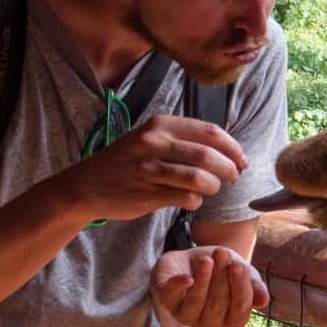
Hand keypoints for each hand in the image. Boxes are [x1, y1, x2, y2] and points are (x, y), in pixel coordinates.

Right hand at [58, 115, 248, 223]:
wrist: (84, 186)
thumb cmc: (126, 162)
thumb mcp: (150, 138)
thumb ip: (183, 140)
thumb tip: (226, 151)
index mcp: (160, 125)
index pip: (209, 131)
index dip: (232, 147)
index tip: (241, 159)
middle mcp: (154, 144)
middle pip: (208, 155)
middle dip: (229, 168)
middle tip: (234, 176)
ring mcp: (150, 170)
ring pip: (200, 178)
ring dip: (214, 186)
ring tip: (213, 188)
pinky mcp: (147, 194)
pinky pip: (186, 199)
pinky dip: (196, 201)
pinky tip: (192, 199)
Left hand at [150, 245, 268, 326]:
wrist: (197, 258)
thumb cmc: (224, 270)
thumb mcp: (241, 273)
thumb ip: (254, 286)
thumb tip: (263, 301)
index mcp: (229, 320)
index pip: (238, 313)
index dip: (239, 290)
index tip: (238, 265)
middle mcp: (207, 323)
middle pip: (216, 307)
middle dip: (220, 278)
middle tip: (221, 253)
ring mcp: (184, 314)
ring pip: (194, 304)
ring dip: (202, 280)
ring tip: (206, 259)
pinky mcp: (166, 298)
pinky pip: (170, 298)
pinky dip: (178, 288)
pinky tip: (186, 278)